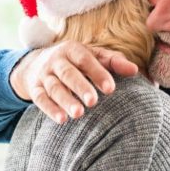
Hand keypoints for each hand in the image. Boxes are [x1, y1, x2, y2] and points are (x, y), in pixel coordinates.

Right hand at [10, 40, 138, 123]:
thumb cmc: (75, 61)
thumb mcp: (93, 56)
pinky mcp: (34, 89)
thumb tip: (134, 70)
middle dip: (80, 87)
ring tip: (78, 114)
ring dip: (65, 101)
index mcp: (72, 50)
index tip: (110, 88)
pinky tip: (61, 120)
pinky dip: (50, 110)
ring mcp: (43, 75)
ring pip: (54, 88)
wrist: (36, 63)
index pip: (85, 60)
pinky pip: (40, 99)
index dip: (98, 73)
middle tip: (93, 102)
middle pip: (68, 74)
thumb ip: (113, 62)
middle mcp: (56, 61)